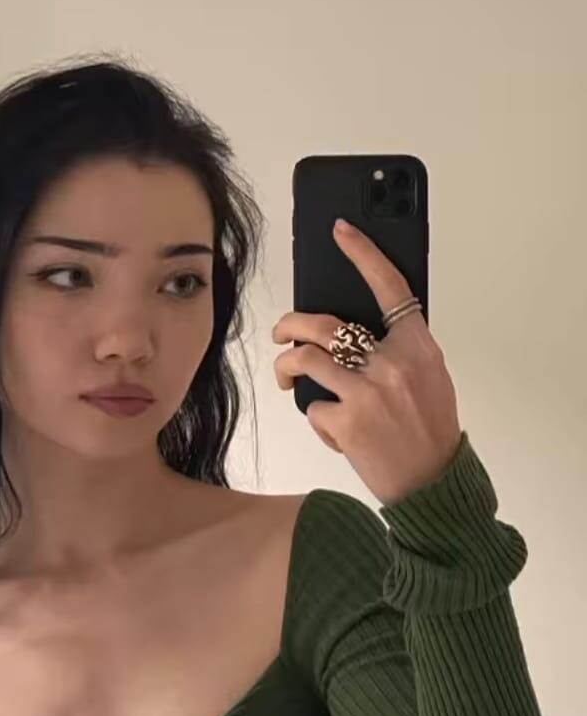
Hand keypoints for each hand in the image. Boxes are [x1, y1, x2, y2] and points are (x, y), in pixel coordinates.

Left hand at [272, 220, 462, 505]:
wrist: (432, 484)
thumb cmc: (429, 430)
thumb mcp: (430, 378)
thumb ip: (401, 349)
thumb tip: (359, 329)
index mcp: (418, 346)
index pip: (390, 287)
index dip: (364, 254)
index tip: (342, 231)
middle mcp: (393, 362)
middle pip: (325, 324)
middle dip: (291, 324)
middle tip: (282, 332)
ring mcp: (368, 391)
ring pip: (306, 359)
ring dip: (287, 365)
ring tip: (286, 374)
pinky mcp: (347, 420)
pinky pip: (313, 405)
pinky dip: (318, 417)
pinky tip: (334, 427)